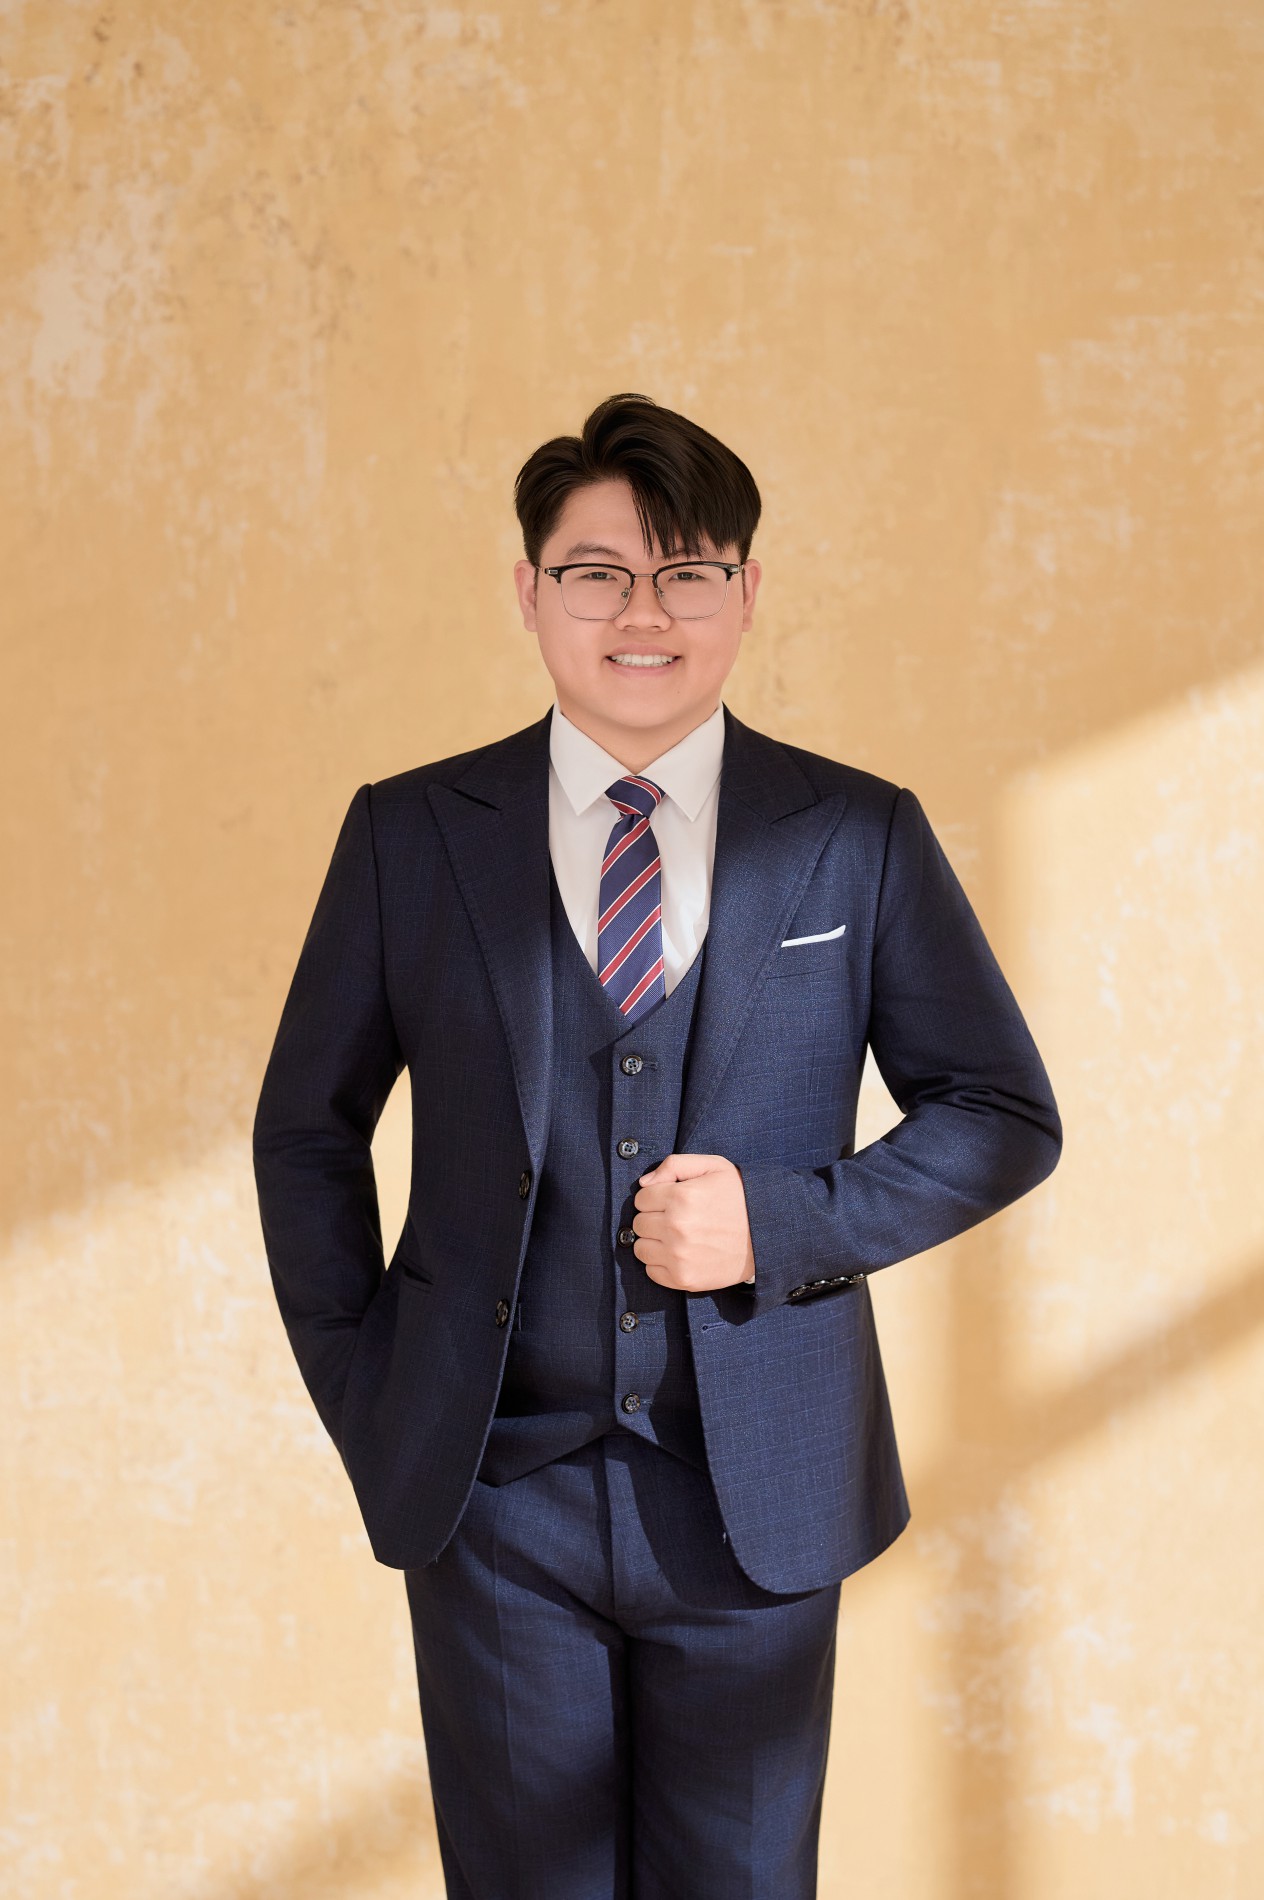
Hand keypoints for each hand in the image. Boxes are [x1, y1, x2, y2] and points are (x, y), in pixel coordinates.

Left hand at [632, 1153, 755, 1292]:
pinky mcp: (684, 1279)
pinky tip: (679, 1254)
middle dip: (653, 1218)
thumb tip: (643, 1183)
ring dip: (654, 1242)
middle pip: (639, 1223)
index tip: (671, 1200)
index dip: (655, 1197)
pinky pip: (652, 1272)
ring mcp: (679, 1256)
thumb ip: (674, 1164)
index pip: (641, 1198)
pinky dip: (661, 1263)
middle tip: (675, 1218)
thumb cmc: (740, 1197)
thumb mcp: (713, 1166)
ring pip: (641, 1248)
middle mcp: (677, 1227)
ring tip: (675, 1237)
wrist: (768, 1235)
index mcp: (682, 1197)